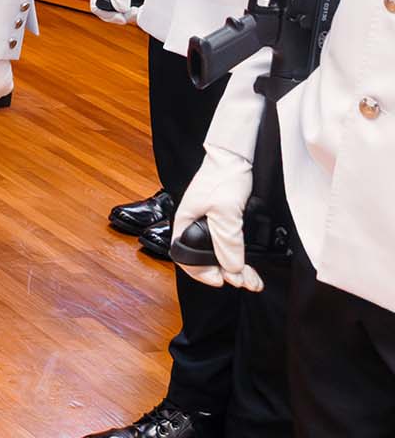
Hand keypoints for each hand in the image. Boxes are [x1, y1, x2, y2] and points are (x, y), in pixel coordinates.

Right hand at [90, 0, 146, 23]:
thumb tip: (121, 8)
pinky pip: (126, 5)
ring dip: (128, 13)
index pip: (97, 8)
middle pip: (108, 11)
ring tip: (139, 10)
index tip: (122, 19)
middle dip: (121, 16)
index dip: (108, 16)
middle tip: (135, 13)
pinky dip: (133, 9)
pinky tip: (141, 6)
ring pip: (118, 9)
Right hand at [173, 146, 260, 290]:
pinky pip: (232, 247)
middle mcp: (196, 227)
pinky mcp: (227, 222)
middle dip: (227, 275)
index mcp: (185, 223)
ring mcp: (212, 225)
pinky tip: (253, 267)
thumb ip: (227, 241)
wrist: (235, 157)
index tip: (222, 281)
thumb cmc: (222, 177)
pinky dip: (243, 260)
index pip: (186, 258)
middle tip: (245, 281)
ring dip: (237, 271)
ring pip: (222, 256)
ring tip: (253, 280)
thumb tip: (232, 268)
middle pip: (207, 260)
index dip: (202, 273)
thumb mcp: (225, 211)